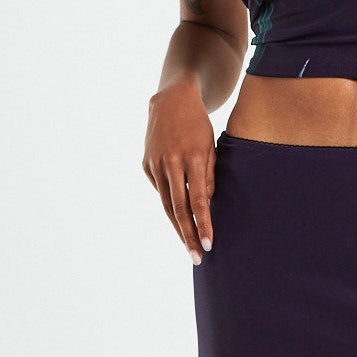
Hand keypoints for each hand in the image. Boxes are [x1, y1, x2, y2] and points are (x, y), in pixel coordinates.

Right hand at [144, 76, 215, 262]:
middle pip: (179, 207)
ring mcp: (154, 163)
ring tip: (188, 247)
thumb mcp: (211, 146)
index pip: (198, 199)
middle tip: (197, 257)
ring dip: (178, 227)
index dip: (203, 223)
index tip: (209, 244)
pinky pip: (160, 190)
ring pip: (166, 203)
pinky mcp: (146, 164)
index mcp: (191, 156)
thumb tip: (205, 204)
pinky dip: (169, 205)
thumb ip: (209, 176)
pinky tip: (179, 220)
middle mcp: (170, 162)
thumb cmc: (199, 125)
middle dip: (188, 235)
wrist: (171, 100)